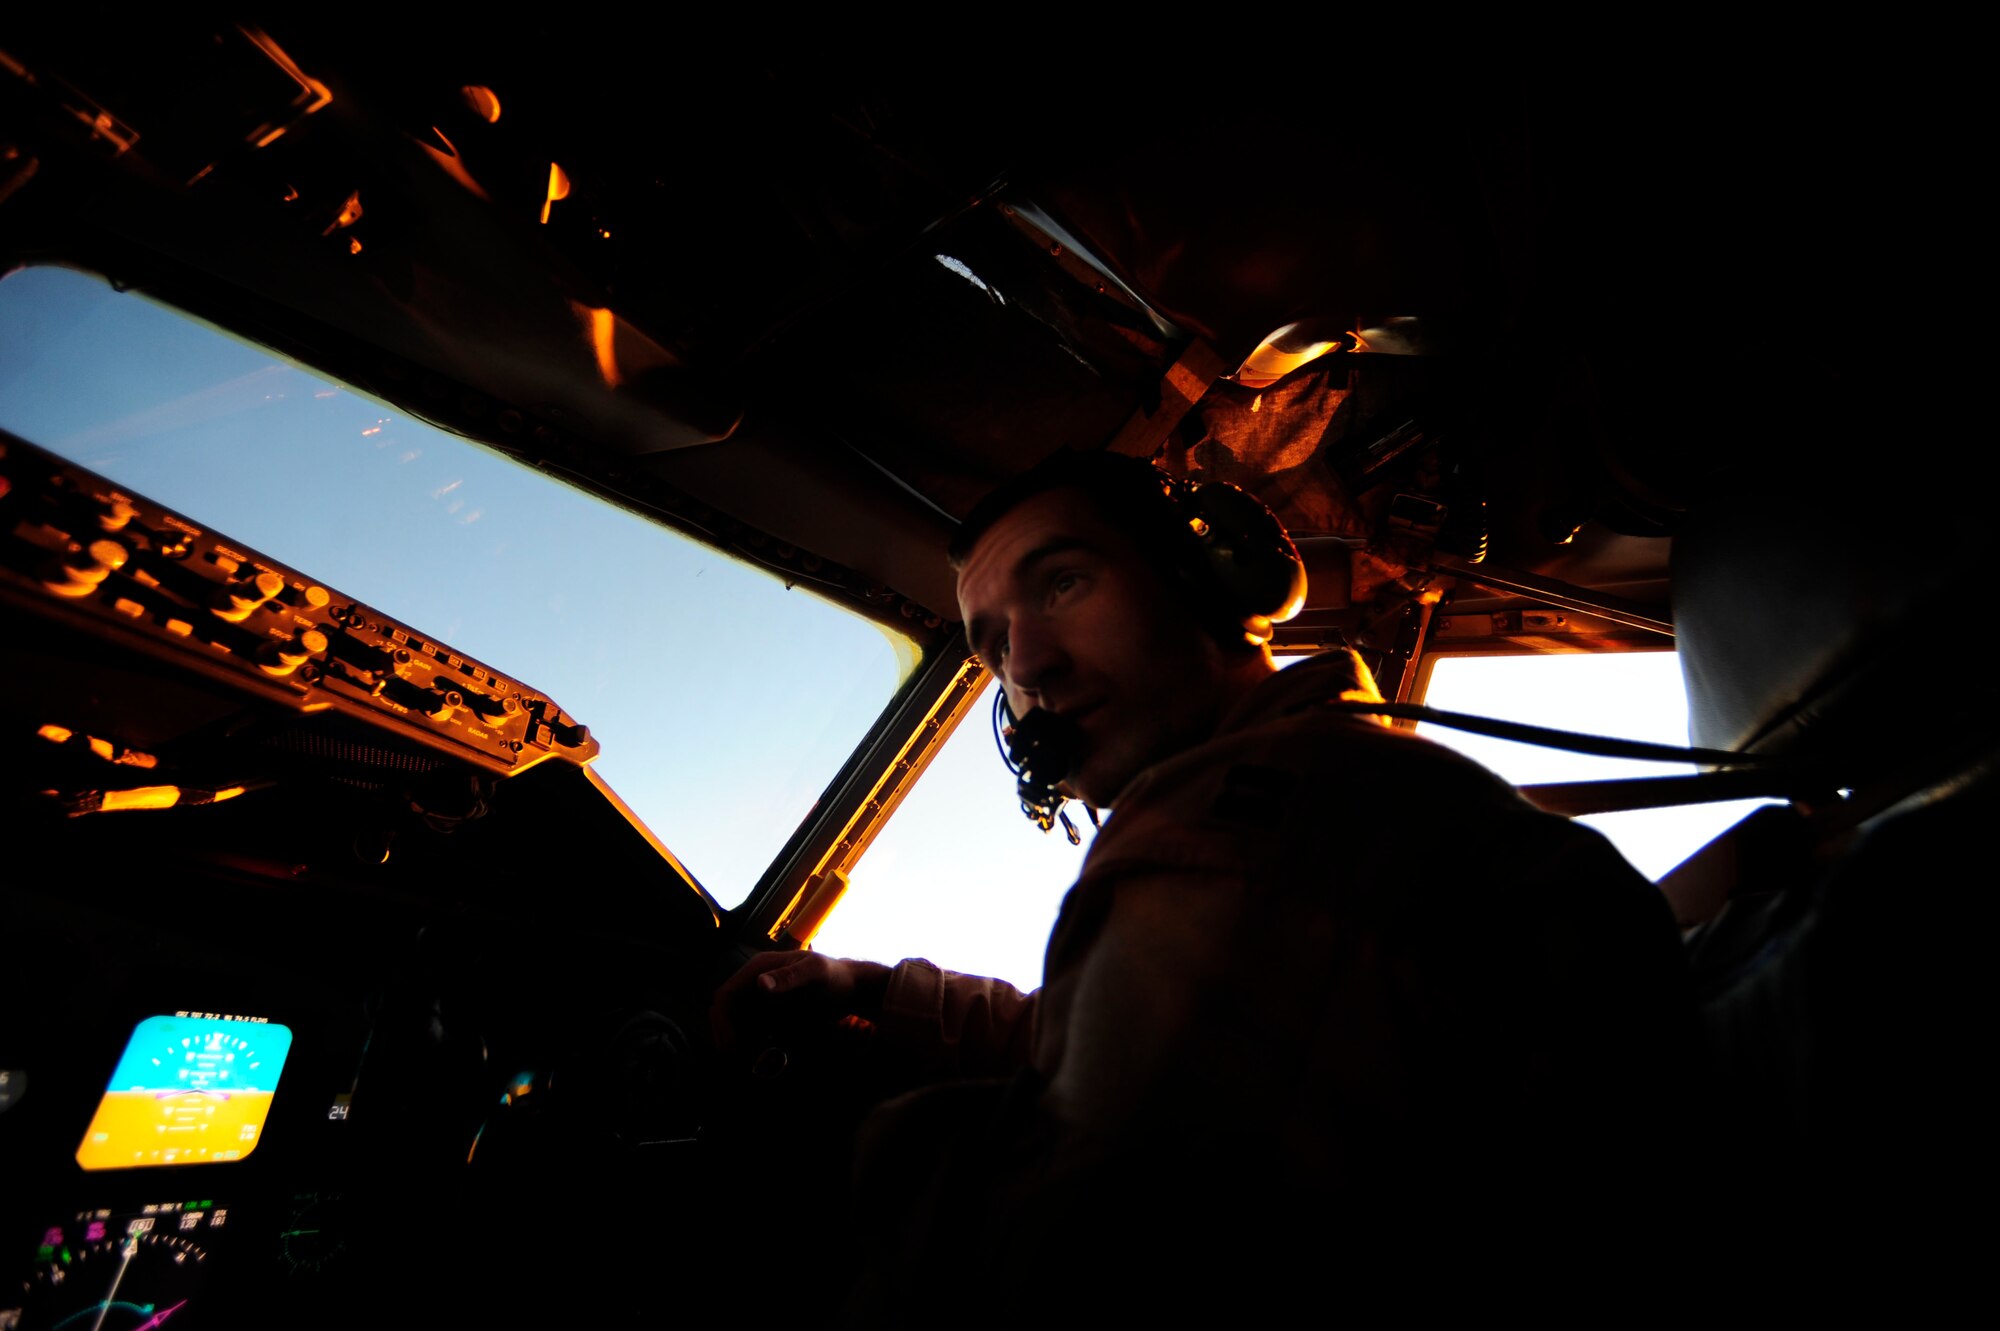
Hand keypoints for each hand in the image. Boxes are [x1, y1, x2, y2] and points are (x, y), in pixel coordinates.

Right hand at [709, 950, 892, 1057]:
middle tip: (739, 1063)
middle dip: (728, 1038)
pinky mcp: (770, 1017)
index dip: (722, 1021)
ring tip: (752, 1066)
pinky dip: (753, 1049)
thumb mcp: (816, 972)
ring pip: (737, 1027)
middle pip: (727, 1014)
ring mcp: (761, 1002)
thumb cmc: (835, 975)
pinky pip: (753, 1035)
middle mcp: (754, 985)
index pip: (727, 995)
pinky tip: (765, 1061)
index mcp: (759, 969)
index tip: (730, 1048)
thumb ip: (790, 977)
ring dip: (740, 1046)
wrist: (851, 989)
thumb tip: (760, 985)